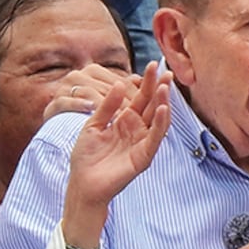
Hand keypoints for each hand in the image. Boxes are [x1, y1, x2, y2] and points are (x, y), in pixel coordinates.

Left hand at [61, 63, 171, 247]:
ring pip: (157, 120)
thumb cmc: (86, 157)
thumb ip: (107, 106)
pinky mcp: (143, 157)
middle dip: (159, 88)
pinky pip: (154, 138)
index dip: (147, 82)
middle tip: (166, 70)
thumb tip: (121, 84)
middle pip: (152, 105)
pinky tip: (162, 109)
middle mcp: (137, 130)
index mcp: (126, 121)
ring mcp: (142, 143)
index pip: (140, 97)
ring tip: (165, 87)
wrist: (82, 184)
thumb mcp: (93, 124)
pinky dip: (159, 124)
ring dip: (162, 103)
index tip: (154, 64)